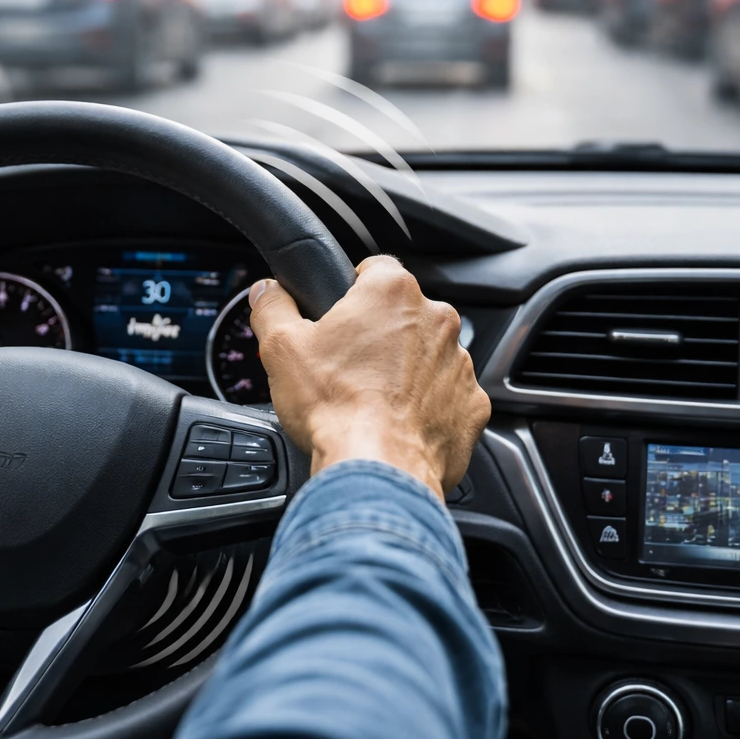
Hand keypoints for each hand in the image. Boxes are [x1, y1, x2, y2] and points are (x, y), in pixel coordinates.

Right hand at [248, 256, 489, 496]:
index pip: (375, 269)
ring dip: (407, 370)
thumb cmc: (336, 407)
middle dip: (380, 335)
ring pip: (429, 356)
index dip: (352, 290)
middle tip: (348, 366)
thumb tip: (266, 292)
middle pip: (403, 315)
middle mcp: (437, 319)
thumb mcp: (281, 348)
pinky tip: (399, 423)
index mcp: (393, 292)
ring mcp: (460, 363)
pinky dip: (428, 407)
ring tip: (373, 400)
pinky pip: (448, 397)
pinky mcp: (473, 405)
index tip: (340, 314)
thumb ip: (272, 308)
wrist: (379, 469)